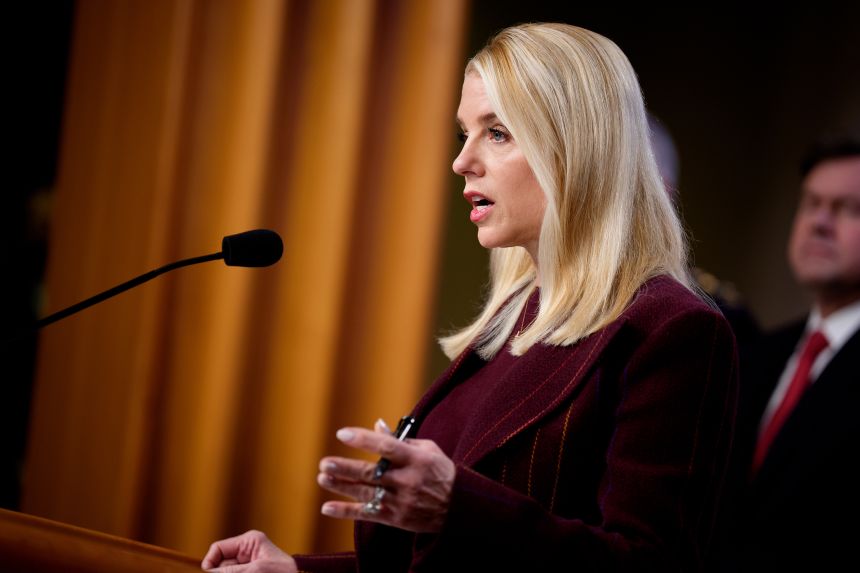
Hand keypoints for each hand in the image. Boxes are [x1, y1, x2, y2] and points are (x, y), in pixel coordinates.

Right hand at [201, 530, 296, 572]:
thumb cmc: (283, 572)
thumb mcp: (256, 570)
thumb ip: (231, 571)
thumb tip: (209, 571)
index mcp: (249, 541)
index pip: (219, 548)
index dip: (210, 561)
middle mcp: (246, 551)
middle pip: (221, 564)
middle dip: (223, 572)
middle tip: (240, 572)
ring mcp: (247, 564)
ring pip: (227, 571)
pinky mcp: (250, 571)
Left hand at [316, 423, 455, 532]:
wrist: (458, 507)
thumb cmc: (440, 471)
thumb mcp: (427, 450)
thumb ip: (400, 440)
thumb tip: (376, 425)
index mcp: (415, 459)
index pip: (387, 446)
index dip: (364, 439)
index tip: (342, 434)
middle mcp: (407, 480)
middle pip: (371, 473)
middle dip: (345, 468)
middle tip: (325, 463)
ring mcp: (401, 501)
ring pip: (365, 493)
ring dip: (341, 485)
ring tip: (322, 477)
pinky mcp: (396, 518)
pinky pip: (366, 514)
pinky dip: (346, 511)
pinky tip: (327, 507)